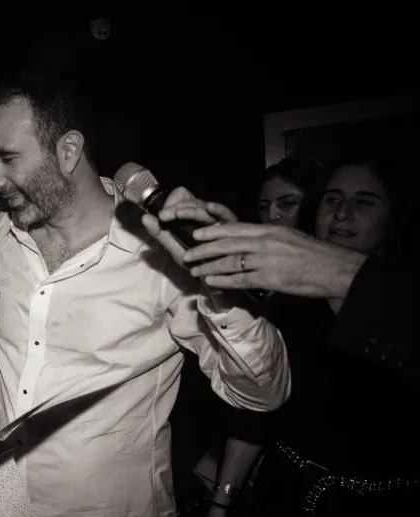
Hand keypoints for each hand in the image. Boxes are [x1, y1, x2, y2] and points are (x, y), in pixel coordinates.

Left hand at [140, 188, 235, 265]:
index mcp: (192, 217)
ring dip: (191, 209)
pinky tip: (209, 207)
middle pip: (193, 202)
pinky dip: (218, 208)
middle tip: (164, 216)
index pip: (184, 199)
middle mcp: (205, 215)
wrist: (212, 277)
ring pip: (206, 207)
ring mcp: (219, 219)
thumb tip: (144, 217)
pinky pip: (226, 214)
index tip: (161, 215)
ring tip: (177, 214)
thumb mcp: (174, 248)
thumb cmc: (194, 261)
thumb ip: (160, 233)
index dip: (172, 203)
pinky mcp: (232, 226)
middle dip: (177, 207)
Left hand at [182, 218, 366, 297]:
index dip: (213, 231)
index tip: (197, 234)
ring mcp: (265, 261)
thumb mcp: (288, 237)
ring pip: (229, 262)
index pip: (235, 228)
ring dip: (208, 267)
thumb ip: (267, 238)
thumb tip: (248, 241)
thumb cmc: (313, 254)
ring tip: (194, 271)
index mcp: (269, 230)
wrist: (334, 269)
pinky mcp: (269, 279)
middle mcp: (265, 243)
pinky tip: (211, 281)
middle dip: (203, 249)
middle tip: (187, 254)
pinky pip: (239, 280)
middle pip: (226, 244)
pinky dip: (223, 281)